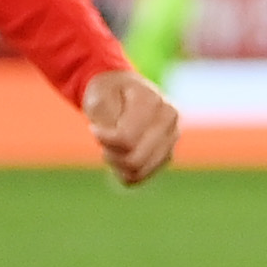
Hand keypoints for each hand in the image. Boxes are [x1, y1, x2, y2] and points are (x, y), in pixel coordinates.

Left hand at [83, 68, 177, 186]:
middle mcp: (170, 119)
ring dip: (116, 164)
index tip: (93, 129)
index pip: (126, 139)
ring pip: (139, 171)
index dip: (103, 139)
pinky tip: (118, 156)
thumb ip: (109, 119)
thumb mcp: (99, 99)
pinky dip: (124, 171)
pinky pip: (141, 176)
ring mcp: (172, 138)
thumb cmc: (107, 93)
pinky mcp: (167, 154)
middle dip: (110, 155)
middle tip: (101, 142)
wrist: (122, 90)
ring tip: (110, 148)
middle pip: (135, 160)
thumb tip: (124, 144)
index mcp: (153, 100)